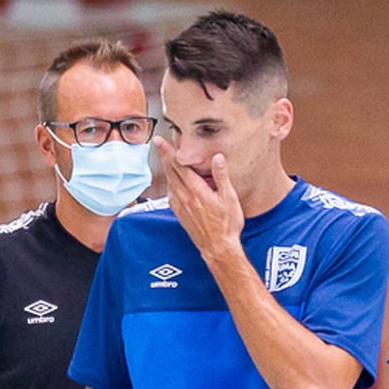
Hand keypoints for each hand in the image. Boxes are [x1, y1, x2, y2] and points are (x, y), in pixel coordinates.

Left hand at [152, 139, 243, 258]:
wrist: (218, 248)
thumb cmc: (227, 225)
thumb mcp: (229, 198)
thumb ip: (221, 176)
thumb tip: (217, 158)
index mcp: (196, 191)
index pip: (179, 165)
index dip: (169, 151)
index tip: (160, 140)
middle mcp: (184, 197)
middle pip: (171, 171)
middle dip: (164, 155)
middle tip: (158, 143)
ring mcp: (180, 206)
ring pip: (170, 182)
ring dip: (167, 168)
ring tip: (166, 158)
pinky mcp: (179, 214)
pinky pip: (171, 194)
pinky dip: (170, 183)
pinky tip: (173, 182)